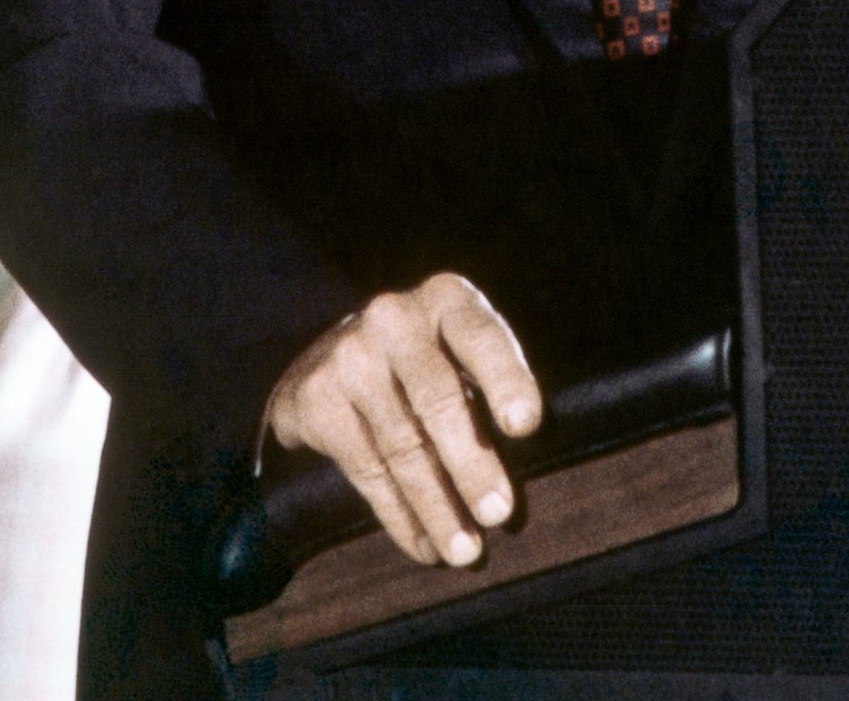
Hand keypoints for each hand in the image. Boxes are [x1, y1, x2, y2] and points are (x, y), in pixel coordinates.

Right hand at [265, 272, 542, 567]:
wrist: (330, 361)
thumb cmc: (426, 367)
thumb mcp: (460, 354)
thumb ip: (489, 390)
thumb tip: (532, 471)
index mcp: (445, 298)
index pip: (481, 336)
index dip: (505, 378)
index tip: (525, 425)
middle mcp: (394, 317)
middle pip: (437, 396)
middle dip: (471, 462)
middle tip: (498, 513)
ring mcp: (350, 355)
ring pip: (402, 444)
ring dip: (438, 506)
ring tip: (465, 550)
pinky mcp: (316, 396)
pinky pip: (366, 468)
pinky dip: (399, 515)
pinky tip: (423, 544)